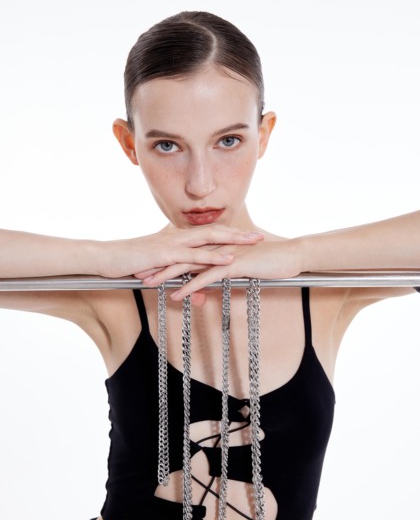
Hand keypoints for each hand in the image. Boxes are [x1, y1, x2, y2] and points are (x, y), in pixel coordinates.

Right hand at [99, 225, 264, 278]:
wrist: (106, 258)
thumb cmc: (129, 263)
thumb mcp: (157, 269)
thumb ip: (177, 276)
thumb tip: (193, 288)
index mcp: (176, 238)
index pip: (207, 234)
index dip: (228, 234)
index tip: (247, 237)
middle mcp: (177, 236)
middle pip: (214, 232)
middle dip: (238, 234)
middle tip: (260, 237)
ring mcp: (171, 243)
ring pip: (208, 239)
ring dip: (232, 241)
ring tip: (252, 243)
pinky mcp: (164, 254)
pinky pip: (193, 255)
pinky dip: (212, 257)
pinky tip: (228, 259)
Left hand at [140, 237, 303, 301]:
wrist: (291, 255)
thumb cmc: (270, 261)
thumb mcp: (243, 268)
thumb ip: (224, 273)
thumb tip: (212, 283)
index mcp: (217, 246)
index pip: (187, 252)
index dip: (167, 259)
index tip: (150, 267)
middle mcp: (216, 247)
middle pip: (181, 256)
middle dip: (159, 265)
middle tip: (140, 274)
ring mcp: (224, 255)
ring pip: (189, 265)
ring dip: (167, 275)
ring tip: (149, 284)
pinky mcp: (233, 265)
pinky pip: (207, 277)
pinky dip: (190, 286)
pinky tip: (177, 295)